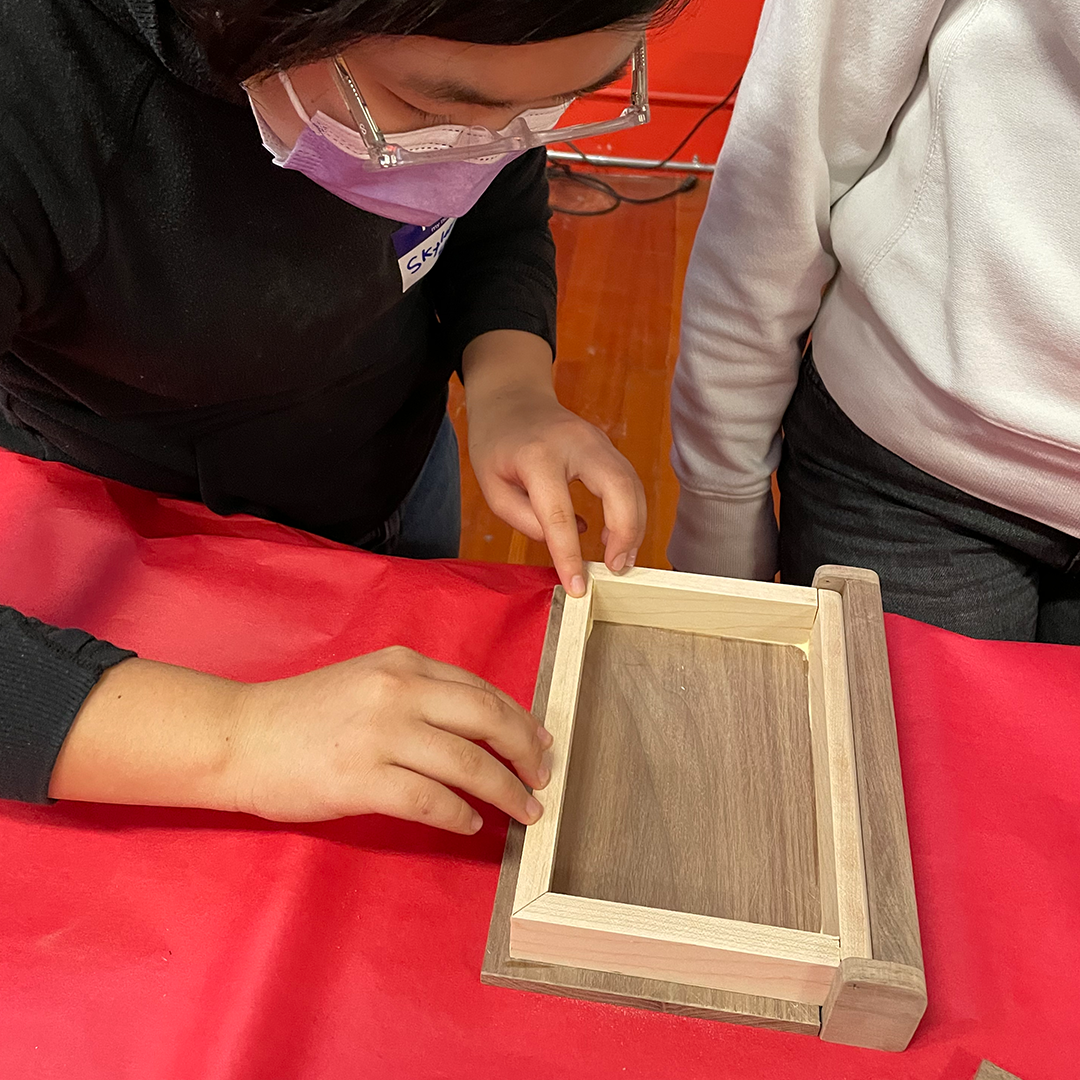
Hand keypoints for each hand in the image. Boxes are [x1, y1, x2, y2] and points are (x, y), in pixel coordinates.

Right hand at [51, 651, 551, 834]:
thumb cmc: (303, 713)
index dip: (520, 719)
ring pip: (468, 762)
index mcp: (404, 663)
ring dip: (506, 790)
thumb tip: (479, 728)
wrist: (239, 736)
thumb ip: (419, 694)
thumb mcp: (367, 681)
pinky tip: (471, 825)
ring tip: (525, 811)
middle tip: (544, 778)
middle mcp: (398, 690)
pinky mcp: (362, 778)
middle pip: (487, 718)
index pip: (480, 689)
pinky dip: (460, 815)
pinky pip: (431, 800)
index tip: (541, 742)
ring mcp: (380, 733)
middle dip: (527, 751)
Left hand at [463, 330, 646, 596]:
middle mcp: (576, 443)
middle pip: (619, 488)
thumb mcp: (491, 484)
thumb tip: (558, 540)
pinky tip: (617, 538)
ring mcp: (598, 440)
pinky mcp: (608, 446)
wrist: (512, 397)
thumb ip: (521, 517)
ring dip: (633, 526)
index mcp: (537, 456)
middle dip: (626, 533)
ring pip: (632, 484)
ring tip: (620, 561)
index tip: (577, 587)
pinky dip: (630, 513)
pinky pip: (628, 481)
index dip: (570, 554)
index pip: (559, 514)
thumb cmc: (497, 443)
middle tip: (617, 569)